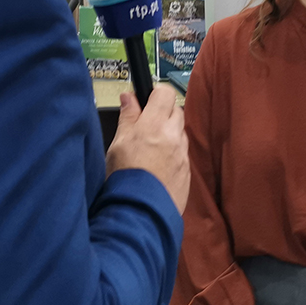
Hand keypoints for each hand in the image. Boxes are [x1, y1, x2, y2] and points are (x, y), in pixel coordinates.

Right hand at [106, 85, 189, 212]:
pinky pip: (182, 152)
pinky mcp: (187, 170)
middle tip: (146, 125)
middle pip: (176, 111)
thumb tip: (129, 97)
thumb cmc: (125, 177)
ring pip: (180, 132)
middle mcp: (173, 136)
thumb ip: (127, 117)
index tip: (146, 101)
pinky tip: (159, 164)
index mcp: (154, 124)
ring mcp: (183, 154)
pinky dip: (173, 152)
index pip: (165, 93)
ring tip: (151, 148)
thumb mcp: (118, 143)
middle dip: (163, 113)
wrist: (141, 212)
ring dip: (169, 133)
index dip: (155, 94)